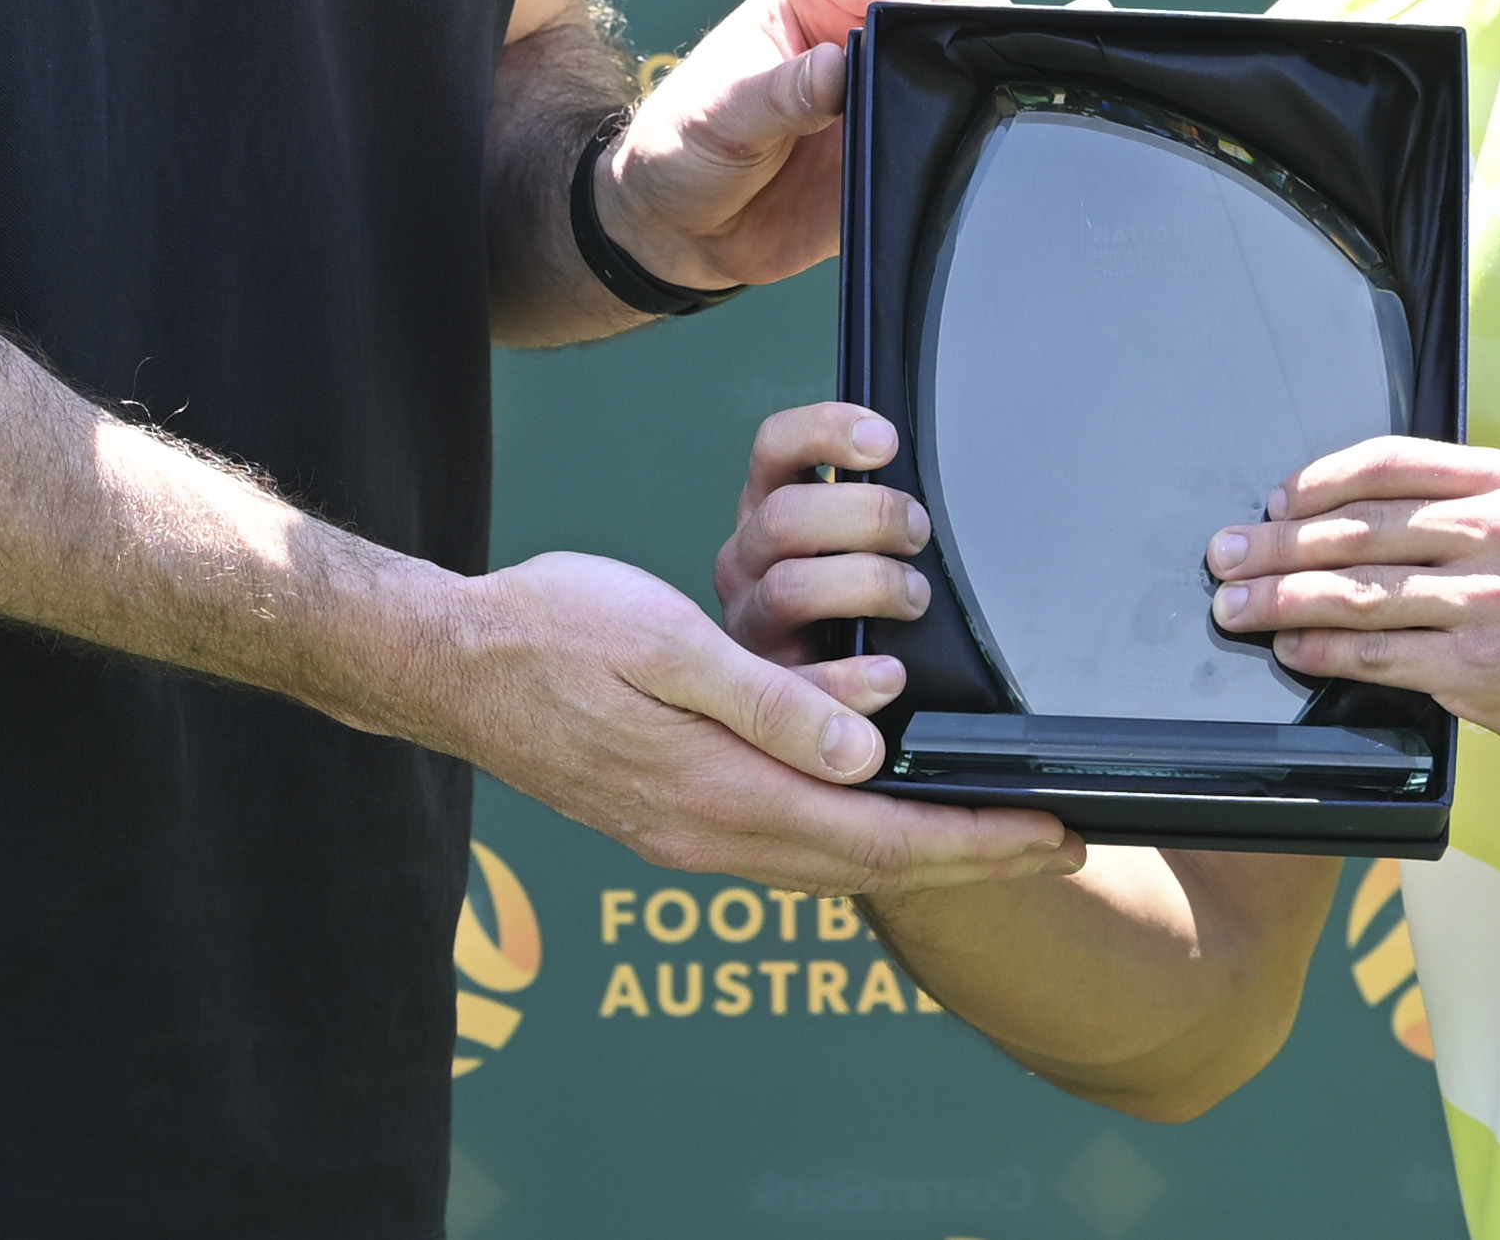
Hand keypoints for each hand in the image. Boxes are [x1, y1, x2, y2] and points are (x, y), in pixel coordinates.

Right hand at [434, 547, 1077, 892]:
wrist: (449, 662)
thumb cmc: (552, 632)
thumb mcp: (666, 643)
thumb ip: (768, 704)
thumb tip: (864, 755)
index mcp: (718, 794)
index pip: (877, 839)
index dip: (973, 843)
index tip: (1049, 833)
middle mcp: (708, 835)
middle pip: (868, 867)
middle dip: (966, 858)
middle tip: (1051, 842)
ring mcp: (683, 835)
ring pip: (829, 863)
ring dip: (915, 852)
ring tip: (985, 830)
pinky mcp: (666, 817)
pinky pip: (786, 847)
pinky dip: (851, 839)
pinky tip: (872, 811)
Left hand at [602, 0, 1004, 289]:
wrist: (681, 234)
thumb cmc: (680, 151)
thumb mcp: (715, 116)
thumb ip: (778, 94)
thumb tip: (838, 68)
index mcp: (801, 6)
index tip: (906, 1)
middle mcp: (850, 44)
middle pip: (926, 1)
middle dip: (962, 6)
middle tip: (982, 33)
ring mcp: (877, 100)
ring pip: (949, 65)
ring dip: (975, 68)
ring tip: (994, 83)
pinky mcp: (893, 157)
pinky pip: (945, 141)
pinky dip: (969, 136)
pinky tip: (981, 141)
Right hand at [711, 401, 938, 712]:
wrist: (802, 689)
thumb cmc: (838, 598)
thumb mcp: (843, 538)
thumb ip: (866, 507)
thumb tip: (920, 479)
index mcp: (766, 509)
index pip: (775, 447)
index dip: (826, 431)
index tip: (883, 440)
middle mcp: (747, 558)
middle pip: (787, 516)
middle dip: (866, 517)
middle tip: (915, 530)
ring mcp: (749, 619)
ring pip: (790, 587)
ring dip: (866, 585)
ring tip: (913, 596)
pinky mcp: (764, 683)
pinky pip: (802, 679)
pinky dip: (850, 676)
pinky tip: (890, 672)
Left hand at [1206, 436, 1499, 781]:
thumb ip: (1469, 508)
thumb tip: (1361, 518)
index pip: (1387, 462)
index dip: (1316, 479)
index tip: (1275, 499)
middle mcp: (1499, 532)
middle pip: (1356, 528)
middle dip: (1274, 542)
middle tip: (1225, 554)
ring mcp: (1489, 602)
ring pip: (1355, 592)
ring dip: (1278, 598)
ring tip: (1235, 607)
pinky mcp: (1481, 670)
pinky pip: (1378, 655)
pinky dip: (1322, 649)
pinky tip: (1291, 648)